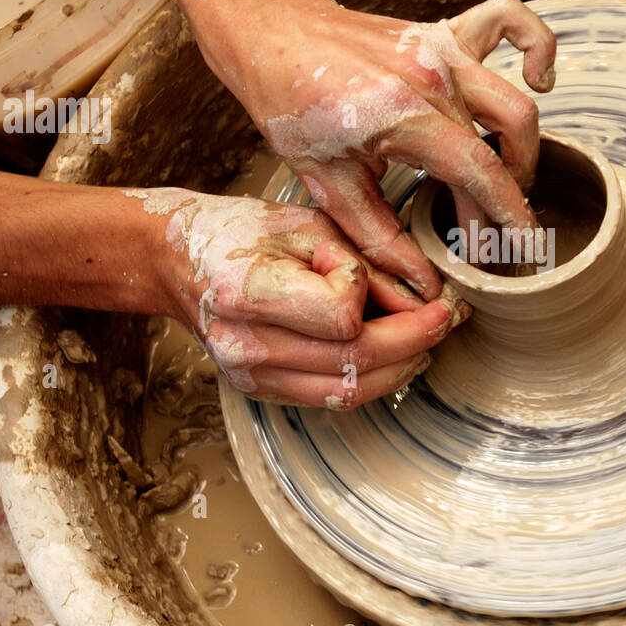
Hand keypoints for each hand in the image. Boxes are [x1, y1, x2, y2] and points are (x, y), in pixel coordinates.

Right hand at [138, 189, 468, 407]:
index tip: (383, 277)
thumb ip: (366, 264)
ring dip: (401, 367)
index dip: (374, 298)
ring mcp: (250, 376)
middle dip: (414, 341)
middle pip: (354, 363)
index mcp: (249, 291)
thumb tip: (424, 301)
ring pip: (348, 391)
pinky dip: (371, 379)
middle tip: (447, 317)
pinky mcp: (259, 391)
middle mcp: (246, 344)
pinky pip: (330, 399)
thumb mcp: (308, 226)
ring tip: (427, 337)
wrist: (178, 261)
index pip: (341, 318)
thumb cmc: (242, 232)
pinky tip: (393, 355)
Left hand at [200, 0, 557, 298]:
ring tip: (504, 181)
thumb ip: (381, 239)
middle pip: (508, 142)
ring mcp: (444, 50)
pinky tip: (538, 79)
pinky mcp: (443, 34)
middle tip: (487, 229)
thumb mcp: (328, 185)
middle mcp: (436, 77)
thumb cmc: (292, 103)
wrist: (273, 33)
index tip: (520, 249)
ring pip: (516, 99)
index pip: (483, 173)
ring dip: (522, 148)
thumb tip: (423, 283)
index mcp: (407, 115)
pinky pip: (509, 21)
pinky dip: (535, 45)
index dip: (509, 217)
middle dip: (509, 194)